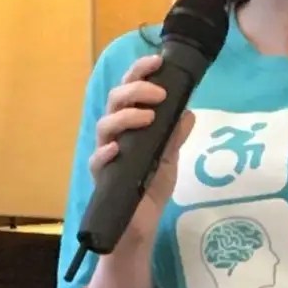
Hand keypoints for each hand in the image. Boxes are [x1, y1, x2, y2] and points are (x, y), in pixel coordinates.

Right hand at [89, 54, 195, 243]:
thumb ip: (175, 135)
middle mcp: (115, 135)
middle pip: (115, 101)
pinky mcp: (102, 178)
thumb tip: (189, 111)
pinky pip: (97, 161)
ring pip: (104, 125)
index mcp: (131, 125)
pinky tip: (117, 149)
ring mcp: (105, 155)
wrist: (140, 226)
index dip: (140, 73)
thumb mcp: (170, 158)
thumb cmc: (150, 188)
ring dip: (126, 116)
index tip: (157, 61)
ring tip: (148, 116)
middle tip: (158, 92)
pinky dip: (107, 152)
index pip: (130, 91)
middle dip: (135, 90)